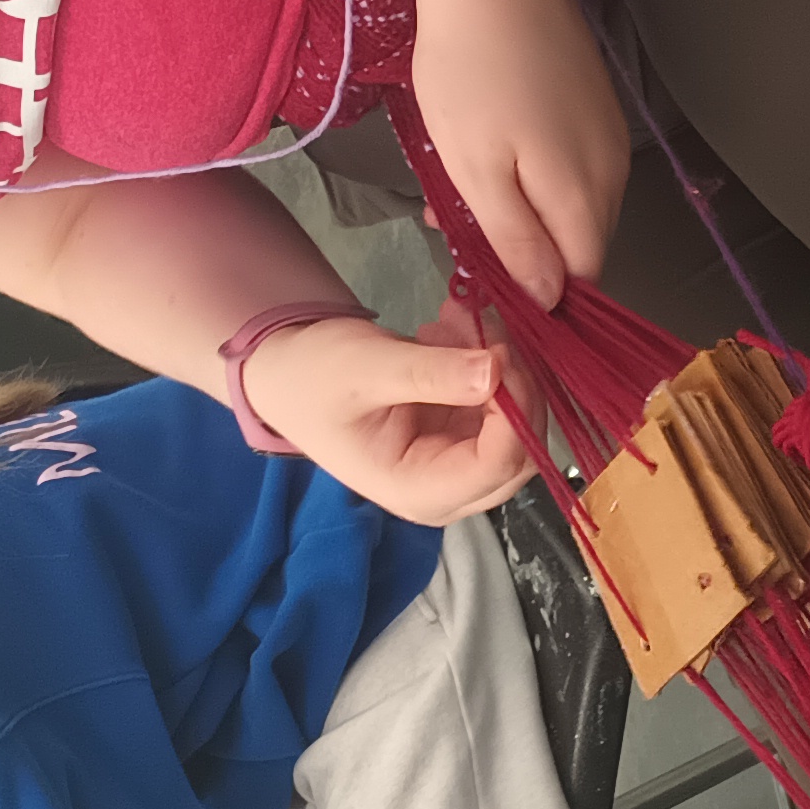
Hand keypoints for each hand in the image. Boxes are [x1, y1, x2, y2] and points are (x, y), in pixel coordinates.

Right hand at [240, 312, 534, 522]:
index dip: (516, 410)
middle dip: (516, 384)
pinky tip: (454, 326)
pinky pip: (500, 398)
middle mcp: (448, 487)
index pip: (498, 465)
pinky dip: (487, 357)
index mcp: (420, 491)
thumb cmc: (313, 379)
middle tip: (489, 325)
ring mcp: (459, 461)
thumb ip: (431, 374)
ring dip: (501, 363)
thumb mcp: (367, 368)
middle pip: (521, 451)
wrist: (288, 373)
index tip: (501, 350)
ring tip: (457, 317)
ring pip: (518, 420)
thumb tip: (496, 371)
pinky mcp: (463, 432)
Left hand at [404, 0, 625, 308]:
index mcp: (584, 197)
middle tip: (460, 227)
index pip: (580, 277)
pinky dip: (536, 176)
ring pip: (576, 203)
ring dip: (527, 212)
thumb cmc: (470, 72)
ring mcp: (610, 134)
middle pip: (581, 243)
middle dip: (528, 252)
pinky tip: (491, 150)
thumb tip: (549, 297)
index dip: (540, 293)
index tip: (487, 282)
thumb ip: (516, 240)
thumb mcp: (476, 170)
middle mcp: (613, 172)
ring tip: (462, 187)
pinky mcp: (598, 104)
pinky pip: (576, 165)